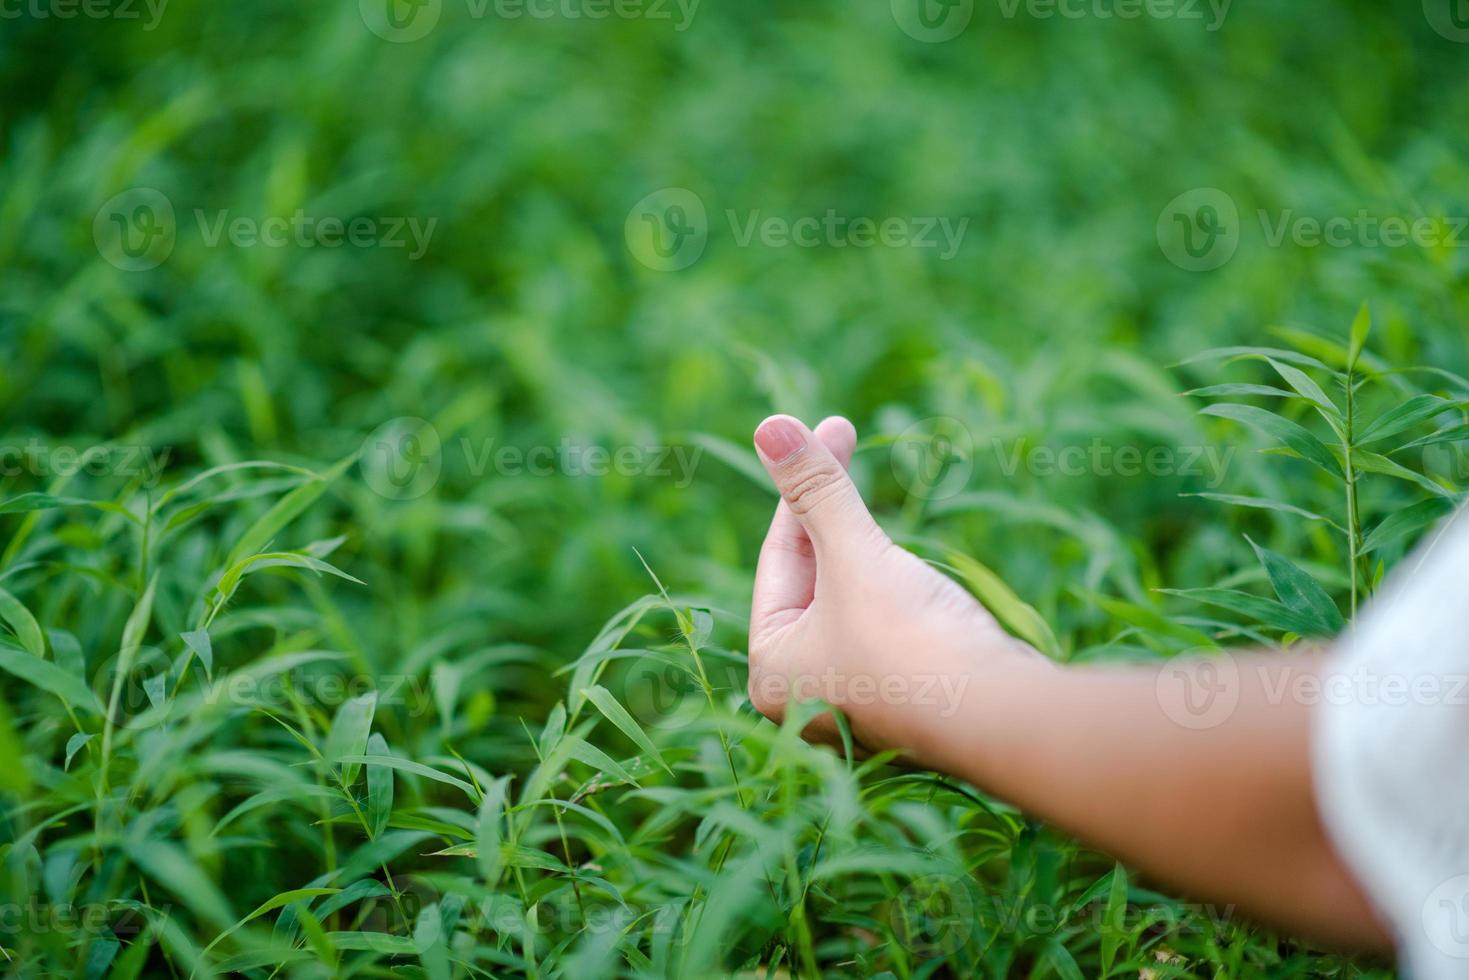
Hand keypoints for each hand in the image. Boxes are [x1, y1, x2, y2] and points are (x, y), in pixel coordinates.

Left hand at [747, 414, 1041, 758]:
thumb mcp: (854, 553)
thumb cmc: (911, 639)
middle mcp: (806, 690)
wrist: (1002, 715)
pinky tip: (914, 566)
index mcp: (773, 666)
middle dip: (832, 510)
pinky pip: (887, 621)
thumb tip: (770, 426)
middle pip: (813, 574)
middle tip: (843, 433)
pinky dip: (895, 583)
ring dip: (867, 547)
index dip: (803, 485)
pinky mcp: (907, 693)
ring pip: (853, 596)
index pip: (780, 556)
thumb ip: (814, 489)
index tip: (829, 427)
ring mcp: (859, 695)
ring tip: (884, 511)